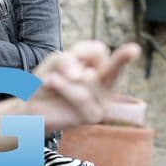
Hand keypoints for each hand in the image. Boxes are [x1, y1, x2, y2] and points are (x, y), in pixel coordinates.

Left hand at [0, 41, 140, 149]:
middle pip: (115, 66)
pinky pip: (82, 95)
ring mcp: (103, 100)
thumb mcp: (54, 62)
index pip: (98, 51)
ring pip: (89, 80)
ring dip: (65, 78)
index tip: (77, 51)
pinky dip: (66, 88)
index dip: (84, 49)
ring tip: (52, 81)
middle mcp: (105, 82)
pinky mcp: (95, 115)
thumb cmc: (46, 82)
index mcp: (98, 66)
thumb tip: (84, 76)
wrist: (31, 107)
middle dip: (124, 57)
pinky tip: (53, 85)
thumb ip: (68, 60)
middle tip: (134, 50)